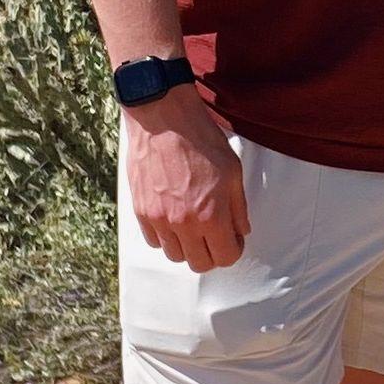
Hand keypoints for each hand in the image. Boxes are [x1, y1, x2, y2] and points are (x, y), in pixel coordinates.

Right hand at [124, 89, 249, 270]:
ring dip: (187, 246)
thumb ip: (238, 208)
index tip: (233, 239)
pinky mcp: (141, 211)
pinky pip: (154, 241)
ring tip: (193, 226)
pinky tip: (173, 218)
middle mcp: (184, 224)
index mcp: (211, 216)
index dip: (233, 250)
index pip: (225, 257)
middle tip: (214, 236)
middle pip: (199, 263)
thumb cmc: (200, 140)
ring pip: (174, 255)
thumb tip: (241, 230)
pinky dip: (165, 236)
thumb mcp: (233, 171)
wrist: (163, 120)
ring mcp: (159, 219)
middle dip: (211, 253)